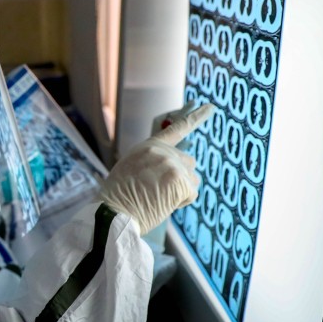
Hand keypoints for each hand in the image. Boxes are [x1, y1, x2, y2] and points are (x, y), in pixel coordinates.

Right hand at [99, 103, 213, 234]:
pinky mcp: (180, 181)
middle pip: (188, 162)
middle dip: (179, 177)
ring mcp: (172, 164)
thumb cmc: (119, 197)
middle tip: (157, 191)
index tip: (210, 107)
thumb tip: (174, 168)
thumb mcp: (132, 168)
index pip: (176, 128)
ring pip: (192, 178)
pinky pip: (191, 194)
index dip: (196, 117)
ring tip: (157, 198)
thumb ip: (154, 160)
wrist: (112, 213)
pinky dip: (181, 202)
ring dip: (180, 190)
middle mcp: (162, 151)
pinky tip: (162, 204)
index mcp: (148, 145)